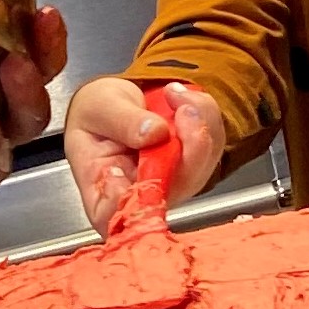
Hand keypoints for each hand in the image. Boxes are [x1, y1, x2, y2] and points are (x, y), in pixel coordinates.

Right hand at [65, 76, 223, 234]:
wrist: (115, 102)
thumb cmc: (96, 112)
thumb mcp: (97, 107)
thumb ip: (122, 122)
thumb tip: (154, 134)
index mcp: (102, 195)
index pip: (117, 214)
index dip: (133, 194)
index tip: (135, 156)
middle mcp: (140, 199)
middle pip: (172, 193)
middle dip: (188, 148)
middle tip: (180, 107)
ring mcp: (170, 187)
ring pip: (200, 168)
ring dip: (198, 124)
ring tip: (174, 94)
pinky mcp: (192, 170)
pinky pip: (212, 147)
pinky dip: (204, 116)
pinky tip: (181, 100)